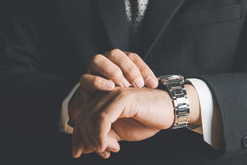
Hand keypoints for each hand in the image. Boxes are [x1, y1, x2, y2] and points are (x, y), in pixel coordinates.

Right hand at [68, 49, 157, 122]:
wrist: (98, 109)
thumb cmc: (119, 98)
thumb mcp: (133, 91)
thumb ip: (143, 85)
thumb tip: (160, 85)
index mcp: (119, 60)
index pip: (132, 57)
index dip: (143, 69)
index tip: (153, 84)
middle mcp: (106, 61)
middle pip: (115, 54)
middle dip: (129, 68)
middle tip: (138, 85)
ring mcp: (93, 70)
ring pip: (98, 60)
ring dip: (112, 71)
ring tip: (123, 85)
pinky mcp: (84, 82)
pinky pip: (86, 77)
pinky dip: (97, 81)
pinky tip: (109, 88)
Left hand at [72, 85, 200, 157]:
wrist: (169, 110)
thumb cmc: (147, 119)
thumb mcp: (120, 132)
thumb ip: (103, 137)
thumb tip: (84, 147)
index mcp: (103, 101)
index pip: (82, 117)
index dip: (77, 136)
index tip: (77, 152)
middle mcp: (105, 94)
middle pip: (83, 118)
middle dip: (87, 140)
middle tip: (101, 152)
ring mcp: (113, 94)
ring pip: (91, 118)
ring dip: (96, 139)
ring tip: (109, 149)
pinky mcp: (122, 98)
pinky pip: (103, 118)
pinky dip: (101, 135)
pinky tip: (107, 145)